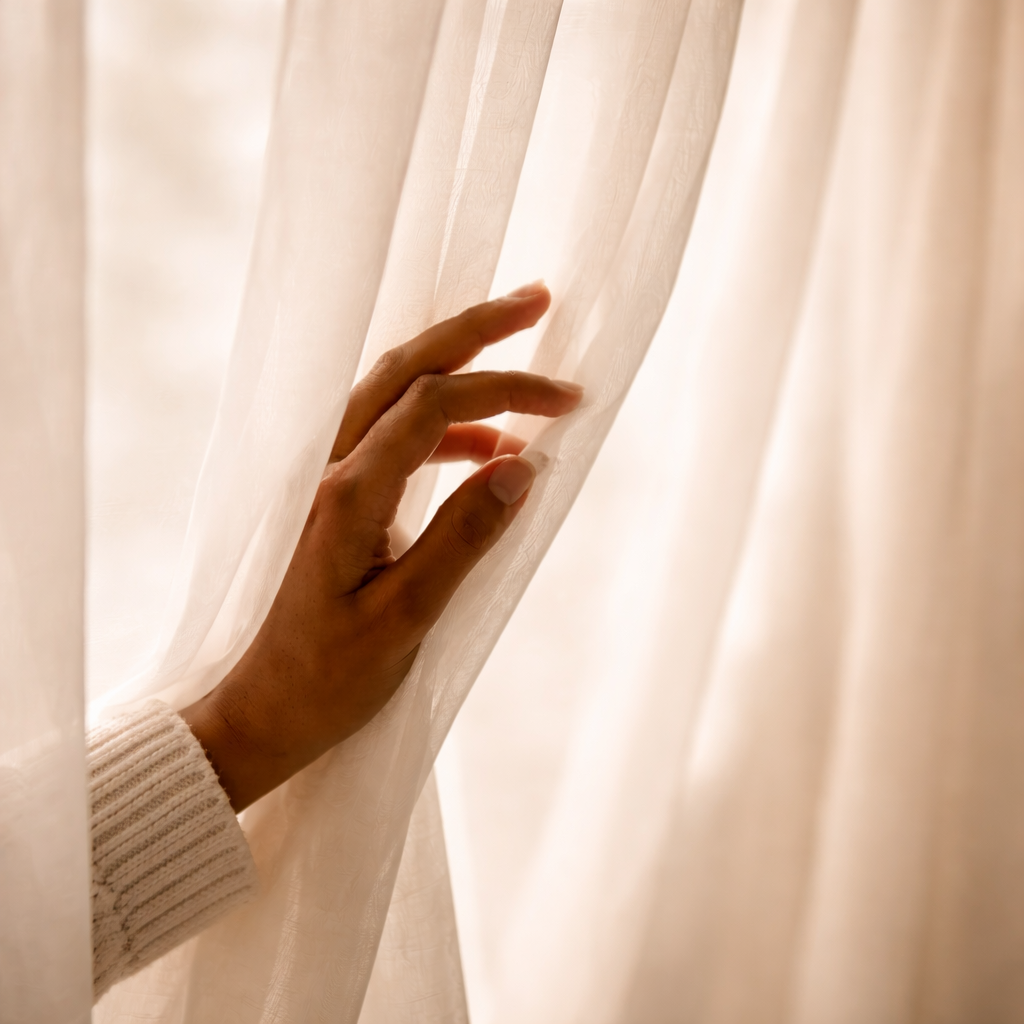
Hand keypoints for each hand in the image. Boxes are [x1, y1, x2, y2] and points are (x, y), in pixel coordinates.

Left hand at [181, 282, 581, 809]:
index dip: (505, 389)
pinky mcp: (336, 498)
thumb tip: (523, 466)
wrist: (261, 712)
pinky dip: (444, 430)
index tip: (567, 402)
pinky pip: (392, 437)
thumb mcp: (408, 617)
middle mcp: (330, 469)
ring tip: (524, 376)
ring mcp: (328, 480)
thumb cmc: (328, 678)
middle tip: (538, 301)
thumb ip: (465, 536)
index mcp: (347, 493)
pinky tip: (487, 451)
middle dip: (473, 331)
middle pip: (404, 369)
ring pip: (395, 395)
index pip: (434, 405)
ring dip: (459, 373)